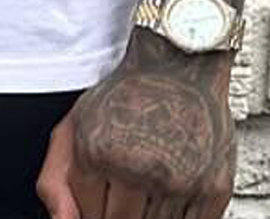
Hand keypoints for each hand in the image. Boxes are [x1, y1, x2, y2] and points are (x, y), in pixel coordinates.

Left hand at [35, 32, 236, 218]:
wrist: (179, 65)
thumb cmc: (124, 97)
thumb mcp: (74, 124)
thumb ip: (54, 180)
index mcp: (99, 151)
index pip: (86, 215)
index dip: (89, 210)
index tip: (100, 193)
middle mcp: (140, 168)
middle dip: (116, 214)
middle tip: (122, 192)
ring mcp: (181, 181)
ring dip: (147, 216)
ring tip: (144, 189)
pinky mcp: (214, 189)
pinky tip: (169, 197)